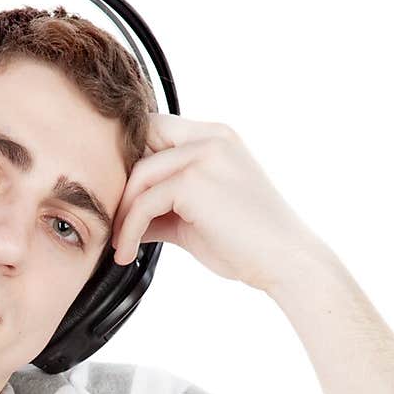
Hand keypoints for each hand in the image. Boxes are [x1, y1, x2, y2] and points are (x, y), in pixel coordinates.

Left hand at [111, 113, 327, 293]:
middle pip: (138, 142)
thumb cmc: (246, 245)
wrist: (285, 262)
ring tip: (118, 246)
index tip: (116, 202)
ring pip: (137, 175)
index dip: (128, 162)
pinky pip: (144, 201)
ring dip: (119, 214)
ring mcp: (204, 154)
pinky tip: (127, 253)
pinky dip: (129, 229)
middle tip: (107, 221)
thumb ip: (160, 207)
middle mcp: (211, 136)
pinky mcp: (195, 180)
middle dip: (117, 181)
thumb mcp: (195, 218)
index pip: (153, 130)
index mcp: (215, 138)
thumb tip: (119, 219)